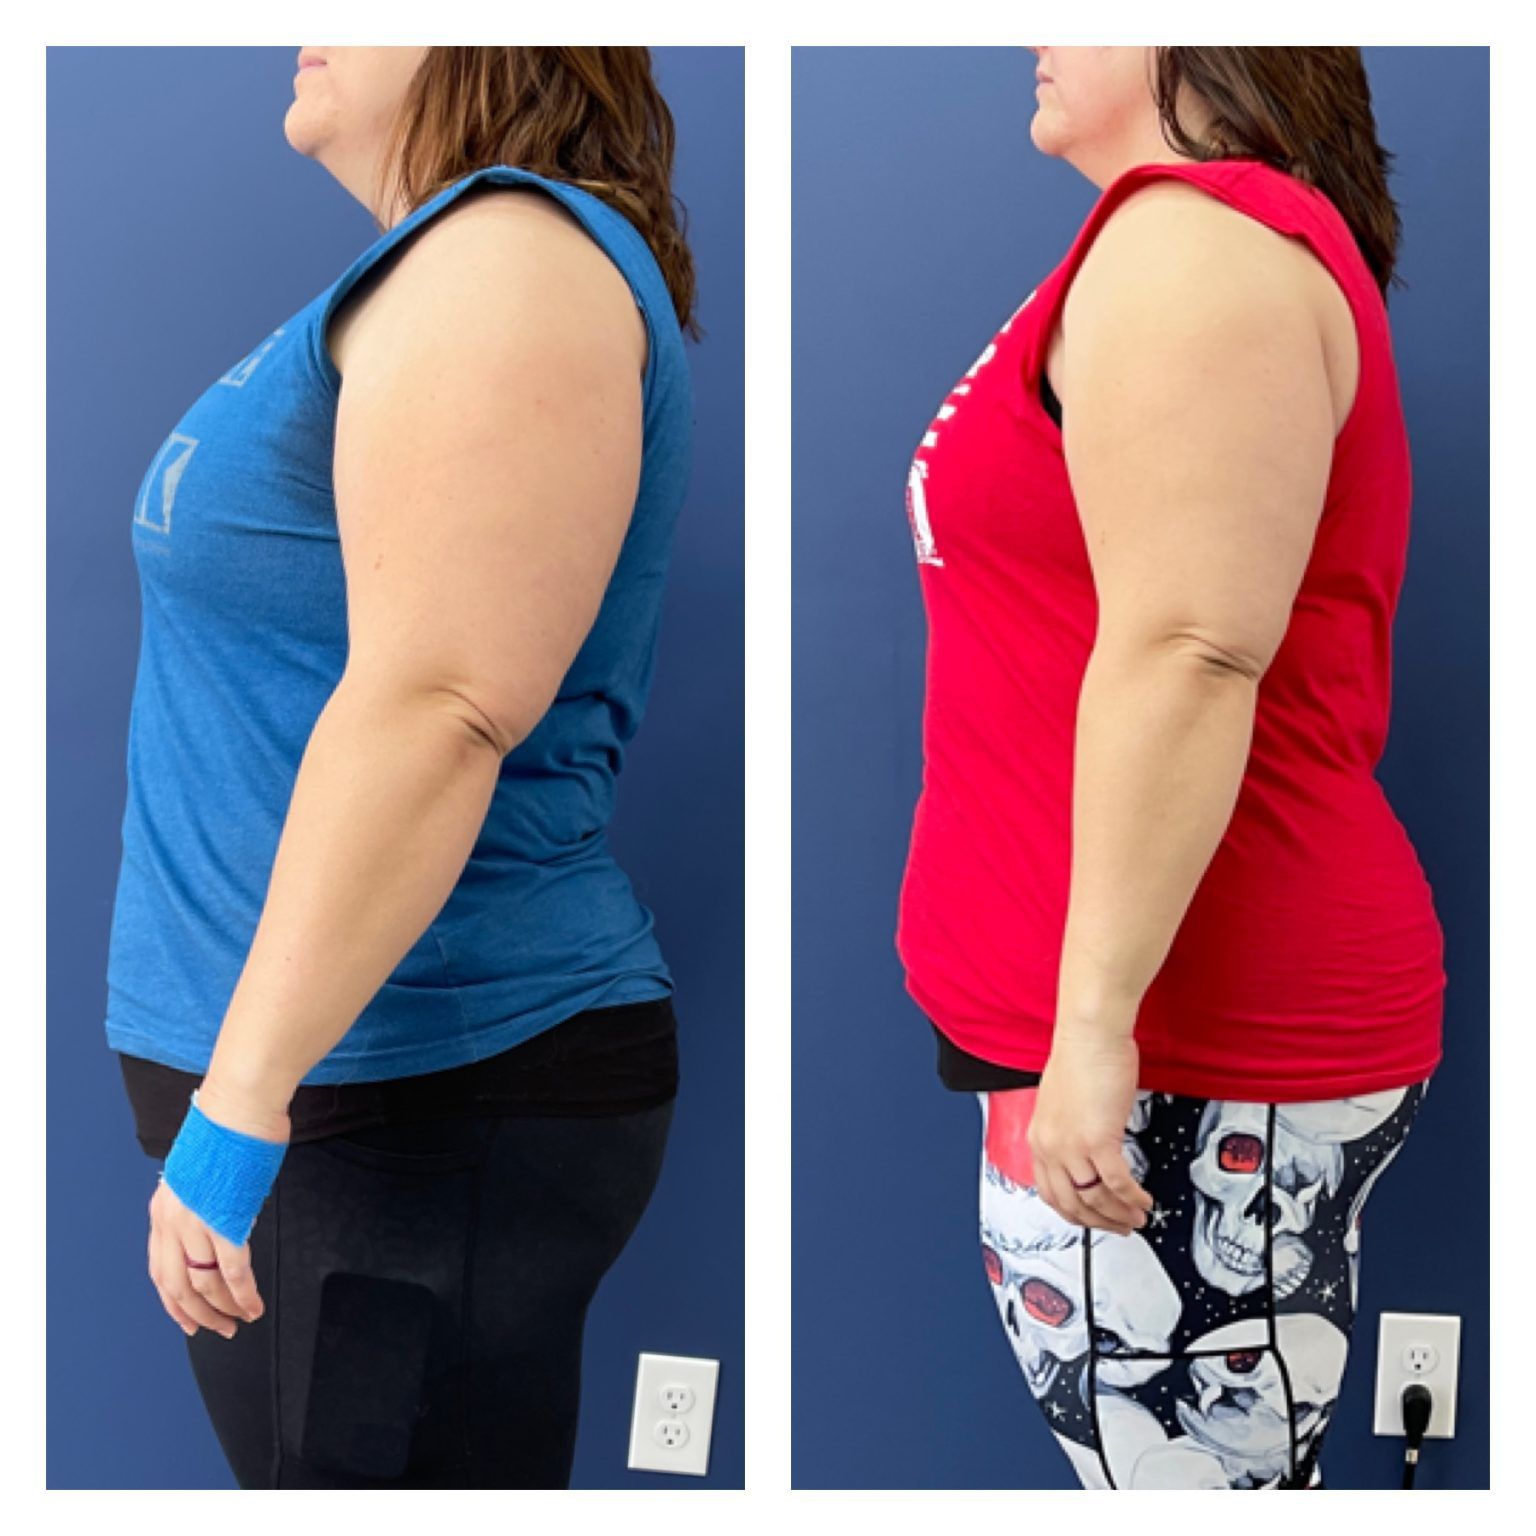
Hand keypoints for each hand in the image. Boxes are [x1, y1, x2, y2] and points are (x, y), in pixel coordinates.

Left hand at [147, 1075, 288, 1337]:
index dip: (173, 1301)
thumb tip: (222, 1217)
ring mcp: (197, 1222)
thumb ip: (202, 1200)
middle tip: (219, 1330)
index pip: (160, 1270)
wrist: (238, 1102)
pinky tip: (254, 1306)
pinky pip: (233, 1270)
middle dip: (198, 1315)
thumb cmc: (228, 1126)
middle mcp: (172, 1220)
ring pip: (204, 1284)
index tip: (189, 1319)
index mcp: (163, 1208)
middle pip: (177, 1286)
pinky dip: (244, 1294)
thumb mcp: (200, 1170)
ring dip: (223, 1309)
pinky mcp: (227, 1219)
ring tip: (242, 1321)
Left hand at [1031, 1024, 1153, 1234]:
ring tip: (1137, 1217)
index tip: (1091, 1218)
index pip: (1049, 1192)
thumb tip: (1085, 1152)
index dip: (1073, 1212)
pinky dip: (1133, 1198)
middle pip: (1072, 1203)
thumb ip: (1068, 1132)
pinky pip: (1118, 1183)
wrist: (1090, 1035)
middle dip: (1099, 1222)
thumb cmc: (1081, 1059)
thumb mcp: (1062, 1103)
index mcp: (1039, 1138)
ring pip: (1095, 1199)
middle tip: (1120, 1226)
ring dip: (1119, 1214)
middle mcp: (1050, 1146)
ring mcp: (1072, 1146)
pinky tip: (1144, 1200)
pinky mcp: (1098, 1141)